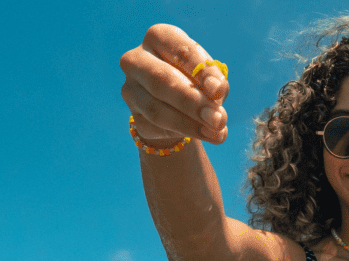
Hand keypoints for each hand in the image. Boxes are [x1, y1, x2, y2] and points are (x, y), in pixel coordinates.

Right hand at [120, 24, 230, 144]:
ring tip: (216, 132)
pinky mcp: (133, 114)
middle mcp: (136, 59)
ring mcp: (130, 88)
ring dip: (189, 124)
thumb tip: (215, 99)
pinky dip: (180, 133)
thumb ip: (215, 84)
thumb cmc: (196, 80)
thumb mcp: (210, 76)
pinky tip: (202, 134)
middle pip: (161, 81)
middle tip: (217, 119)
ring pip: (156, 110)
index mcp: (158, 37)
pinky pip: (155, 127)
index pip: (181, 51)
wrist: (176, 104)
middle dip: (193, 102)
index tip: (219, 91)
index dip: (201, 72)